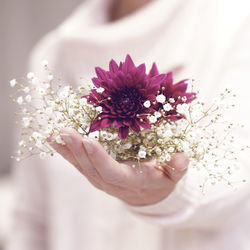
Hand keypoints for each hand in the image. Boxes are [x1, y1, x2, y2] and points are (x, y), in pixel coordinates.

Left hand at [49, 128, 188, 205]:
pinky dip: (65, 151)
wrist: (147, 193)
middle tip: (64, 131)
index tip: (88, 141)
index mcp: (130, 181)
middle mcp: (110, 182)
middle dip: (77, 150)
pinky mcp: (93, 172)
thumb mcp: (173, 176)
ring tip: (55, 133)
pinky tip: (54, 139)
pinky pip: (77, 162)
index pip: (112, 172)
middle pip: (90, 168)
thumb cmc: (160, 180)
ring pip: (80, 165)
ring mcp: (99, 178)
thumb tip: (182, 158)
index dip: (100, 159)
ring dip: (67, 149)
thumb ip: (177, 168)